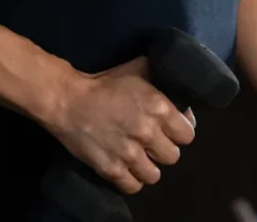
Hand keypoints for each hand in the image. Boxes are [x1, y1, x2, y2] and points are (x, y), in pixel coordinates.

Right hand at [44, 57, 196, 193]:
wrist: (69, 100)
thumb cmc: (105, 83)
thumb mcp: (138, 70)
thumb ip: (161, 78)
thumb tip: (179, 86)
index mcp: (159, 108)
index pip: (187, 135)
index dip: (180, 132)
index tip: (171, 129)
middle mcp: (148, 133)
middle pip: (173, 156)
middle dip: (164, 149)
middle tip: (153, 142)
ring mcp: (129, 154)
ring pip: (155, 175)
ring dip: (149, 166)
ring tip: (140, 157)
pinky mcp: (111, 169)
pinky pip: (133, 186)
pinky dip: (132, 180)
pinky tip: (127, 169)